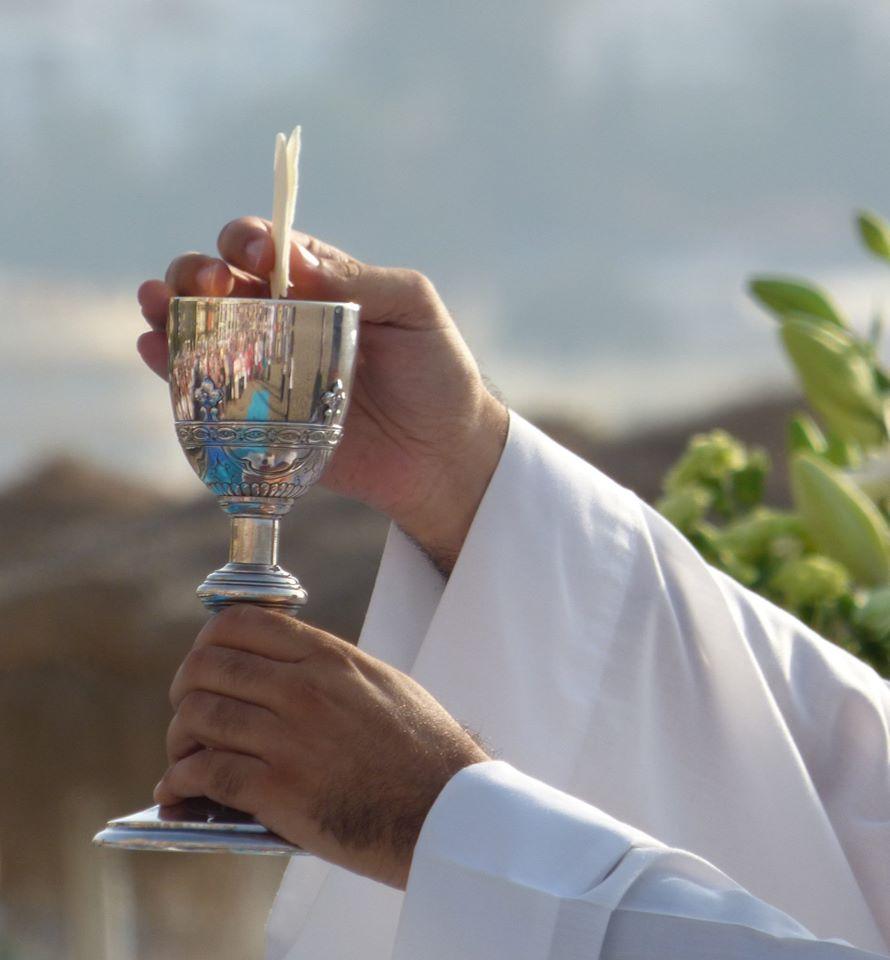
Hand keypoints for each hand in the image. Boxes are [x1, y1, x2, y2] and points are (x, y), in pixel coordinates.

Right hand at [137, 218, 508, 569]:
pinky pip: (201, 389)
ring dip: (169, 310)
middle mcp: (283, 320)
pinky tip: (155, 350)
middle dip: (198, 271)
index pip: (267, 246)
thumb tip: (292, 260)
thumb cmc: (437, 374)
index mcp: (318, 284)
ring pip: (200, 329)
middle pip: (219, 282)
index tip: (260, 256)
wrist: (442, 457)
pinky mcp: (254, 419)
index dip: (250, 240)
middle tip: (208, 284)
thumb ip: (360, 281)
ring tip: (158, 305)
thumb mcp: (414, 310)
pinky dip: (169, 366)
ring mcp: (264, 370)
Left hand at [154, 605, 488, 888]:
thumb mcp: (383, 684)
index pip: (240, 623)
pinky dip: (180, 781)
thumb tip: (289, 662)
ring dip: (179, 737)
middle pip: (208, 666)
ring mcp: (288, 739)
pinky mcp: (278, 791)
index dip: (208, 640)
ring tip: (184, 754)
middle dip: (186, 687)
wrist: (446, 812)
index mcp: (329, 657)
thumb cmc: (424, 750)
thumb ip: (331, 667)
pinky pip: (205, 773)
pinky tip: (178, 790)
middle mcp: (302, 689)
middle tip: (189, 708)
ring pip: (199, 716)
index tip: (205, 659)